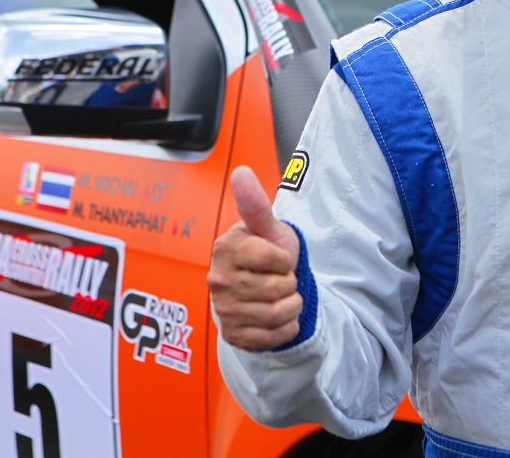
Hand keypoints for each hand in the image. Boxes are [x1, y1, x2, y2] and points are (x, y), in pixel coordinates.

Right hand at [208, 166, 303, 350]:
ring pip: (277, 314)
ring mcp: (223, 310)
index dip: (285, 260)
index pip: (274, 259)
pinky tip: (277, 317)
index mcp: (225, 250)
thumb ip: (255, 204)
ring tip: (280, 296)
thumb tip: (241, 172)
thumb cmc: (268, 253)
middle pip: (276, 289)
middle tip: (279, 278)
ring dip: (291, 306)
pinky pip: (273, 337)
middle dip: (289, 283)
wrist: (266, 287)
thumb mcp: (268, 227)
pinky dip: (285, 328)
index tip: (277, 258)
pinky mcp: (233, 335)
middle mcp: (218, 281)